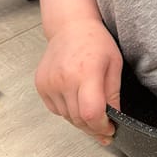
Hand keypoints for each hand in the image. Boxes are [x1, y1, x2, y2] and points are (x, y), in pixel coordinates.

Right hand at [35, 18, 122, 144]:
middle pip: (78, 119)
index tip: (110, 129)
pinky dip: (68, 111)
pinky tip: (76, 101)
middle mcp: (64, 79)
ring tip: (91, 113)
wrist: (70, 26)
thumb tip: (115, 117)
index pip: (91, 113)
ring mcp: (50, 83)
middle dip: (93, 128)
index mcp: (86, 72)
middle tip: (104, 129)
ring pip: (66, 117)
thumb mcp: (114, 64)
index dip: (101, 127)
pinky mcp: (41, 85)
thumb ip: (114, 93)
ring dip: (80, 121)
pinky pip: (56, 110)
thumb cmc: (95, 41)